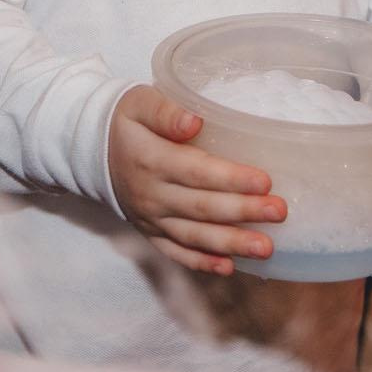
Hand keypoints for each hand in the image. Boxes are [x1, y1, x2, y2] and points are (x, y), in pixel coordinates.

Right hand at [108, 85, 284, 275]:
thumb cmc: (125, 122)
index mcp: (151, 160)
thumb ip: (165, 111)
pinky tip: (229, 268)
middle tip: (279, 212)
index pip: (197, 172)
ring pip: (195, 236)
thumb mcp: (138, 103)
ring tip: (266, 248)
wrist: (91, 151)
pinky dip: (202, 262)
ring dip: (232, 243)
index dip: (231, 178)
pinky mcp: (150, 233)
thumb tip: (194, 122)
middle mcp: (151, 194)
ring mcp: (151, 218)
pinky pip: (177, 253)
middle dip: (243, 212)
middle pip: (202, 207)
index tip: (265, 182)